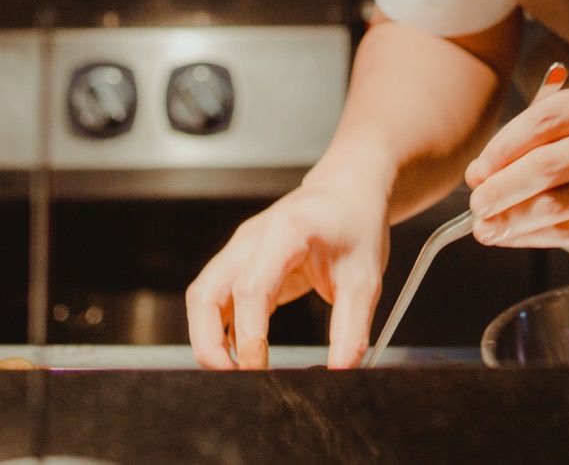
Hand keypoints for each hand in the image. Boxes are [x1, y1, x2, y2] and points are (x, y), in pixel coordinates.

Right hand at [185, 174, 390, 370]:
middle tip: (234, 379)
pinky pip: (217, 299)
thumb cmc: (355, 222)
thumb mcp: (365, 278)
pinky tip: (241, 354)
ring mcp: (240, 250)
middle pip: (206, 294)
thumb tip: (340, 371)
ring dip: (209, 338)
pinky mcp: (240, 263)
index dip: (249, 333)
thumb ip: (352, 328)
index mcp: (285, 231)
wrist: (348, 190)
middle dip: (209, 343)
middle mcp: (251, 238)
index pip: (251, 287)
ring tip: (234, 373)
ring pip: (202, 297)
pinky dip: (220, 329)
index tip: (258, 368)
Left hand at [463, 74, 568, 264]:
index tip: (479, 166)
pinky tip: (516, 237)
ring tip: (486, 226)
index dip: (503, 145)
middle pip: (546, 163)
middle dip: (500, 186)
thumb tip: (487, 165)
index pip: (546, 118)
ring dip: (512, 219)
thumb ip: (561, 130)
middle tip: (475, 201)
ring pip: (557, 204)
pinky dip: (536, 236)